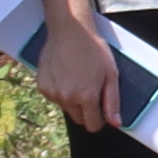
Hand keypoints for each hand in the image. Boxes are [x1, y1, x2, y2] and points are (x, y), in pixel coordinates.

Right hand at [25, 11, 124, 133]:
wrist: (70, 31)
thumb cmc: (93, 50)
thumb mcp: (111, 74)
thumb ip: (113, 102)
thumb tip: (115, 123)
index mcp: (86, 97)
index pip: (92, 125)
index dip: (100, 120)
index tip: (101, 109)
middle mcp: (67, 98)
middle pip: (78, 119)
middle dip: (86, 110)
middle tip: (91, 89)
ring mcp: (52, 93)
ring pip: (66, 108)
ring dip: (73, 100)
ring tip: (78, 78)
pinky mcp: (42, 86)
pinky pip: (54, 98)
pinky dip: (61, 91)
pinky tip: (66, 75)